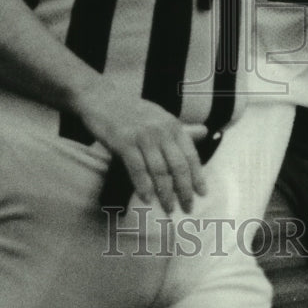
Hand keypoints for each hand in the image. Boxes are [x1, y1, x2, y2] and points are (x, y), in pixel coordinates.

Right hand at [81, 94, 207, 213]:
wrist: (103, 98)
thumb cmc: (133, 110)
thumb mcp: (161, 116)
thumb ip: (182, 128)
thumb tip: (205, 132)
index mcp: (173, 125)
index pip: (190, 155)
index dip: (197, 176)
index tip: (202, 194)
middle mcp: (161, 131)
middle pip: (178, 166)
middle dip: (184, 190)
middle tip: (187, 208)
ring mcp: (143, 136)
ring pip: (159, 171)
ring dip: (165, 194)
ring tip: (169, 209)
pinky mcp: (124, 142)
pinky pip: (137, 169)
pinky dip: (143, 186)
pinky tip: (147, 199)